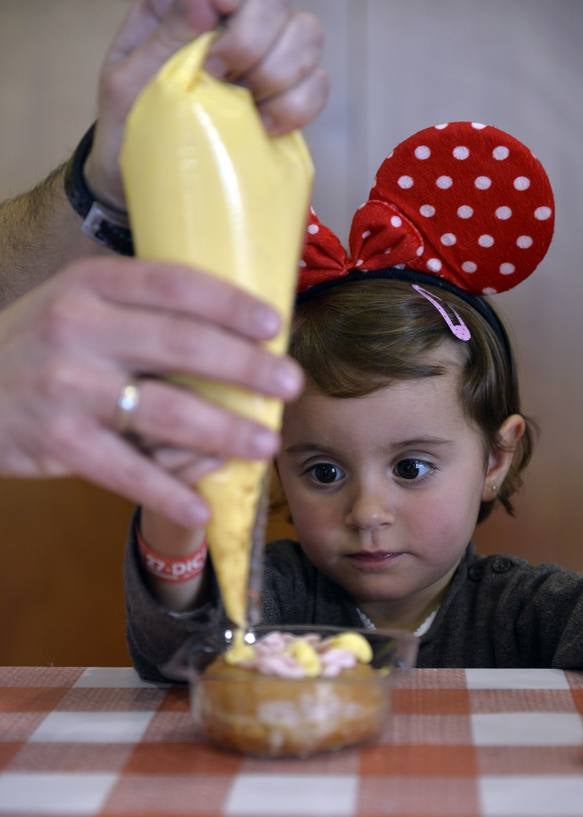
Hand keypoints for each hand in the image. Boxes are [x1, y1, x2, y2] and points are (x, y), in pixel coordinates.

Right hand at [0, 257, 302, 526]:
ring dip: (226, 431)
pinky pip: (127, 471)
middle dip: (247, 367)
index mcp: (92, 285)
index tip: (273, 325)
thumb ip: (136, 309)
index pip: (176, 283)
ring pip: (167, 411)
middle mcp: (80, 328)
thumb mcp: (74, 305)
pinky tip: (202, 510)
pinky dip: (168, 492)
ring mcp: (69, 386)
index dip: (231, 303)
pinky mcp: (59, 441)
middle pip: (183, 345)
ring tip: (265, 445)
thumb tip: (228, 332)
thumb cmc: (36, 346)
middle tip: (290, 384)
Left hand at [85, 0, 327, 208]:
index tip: (221, 11)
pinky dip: (298, 106)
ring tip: (245, 103)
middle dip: (252, 39)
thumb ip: (163, 37)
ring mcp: (265, 60)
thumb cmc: (128, 129)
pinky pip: (317, 86)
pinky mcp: (286, 100)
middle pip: (275, 2)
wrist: (147, 187)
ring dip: (279, 71)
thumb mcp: (127, 84)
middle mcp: (231, 24)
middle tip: (219, 76)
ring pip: (307, 35)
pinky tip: (265, 125)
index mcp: (185, 8)